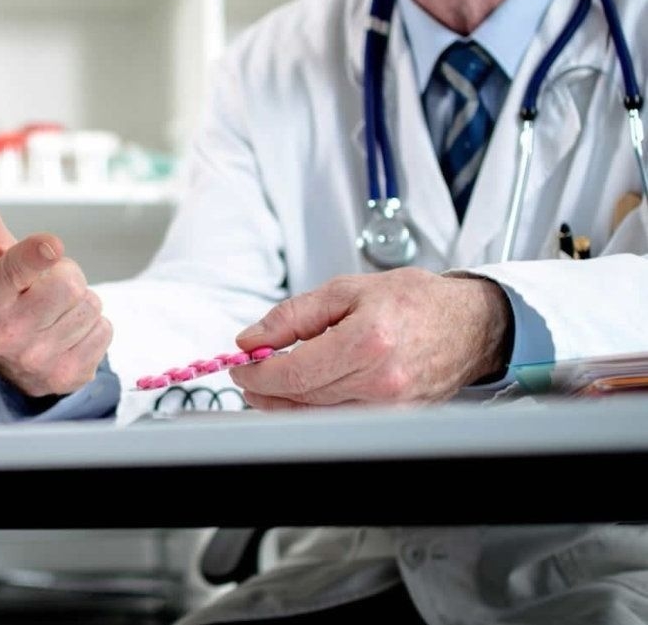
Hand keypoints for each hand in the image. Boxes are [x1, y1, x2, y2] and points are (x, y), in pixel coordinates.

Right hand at [0, 173, 111, 396]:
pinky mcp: (67, 377)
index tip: (52, 245)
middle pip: (70, 282)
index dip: (36, 255)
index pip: (15, 270)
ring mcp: (36, 360)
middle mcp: (4, 334)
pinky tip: (67, 334)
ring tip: (54, 313)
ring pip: (90, 306)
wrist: (13, 360)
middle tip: (45, 288)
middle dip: (65, 276)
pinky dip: (93, 328)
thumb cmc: (3, 294)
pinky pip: (105, 331)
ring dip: (80, 303)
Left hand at [229, 268, 511, 409]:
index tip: (242, 364)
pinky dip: (314, 408)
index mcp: (367, 342)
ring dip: (285, 402)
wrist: (469, 323)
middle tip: (252, 371)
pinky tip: (306, 390)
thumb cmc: (415, 302)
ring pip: (316, 417)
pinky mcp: (396, 420)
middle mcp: (381, 381)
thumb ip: (293, 316)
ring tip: (275, 379)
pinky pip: (340, 421)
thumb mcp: (346, 290)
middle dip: (266, 388)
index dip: (258, 373)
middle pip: (301, 400)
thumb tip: (252, 338)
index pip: (294, 373)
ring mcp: (391, 407)